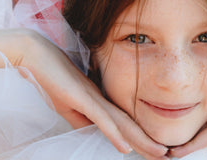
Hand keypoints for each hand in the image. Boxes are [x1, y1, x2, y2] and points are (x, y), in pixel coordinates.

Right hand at [17, 30, 169, 159]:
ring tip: (159, 152)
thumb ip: (83, 119)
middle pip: (129, 124)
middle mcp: (102, 99)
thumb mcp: (69, 106)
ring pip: (122, 123)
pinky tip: (126, 147)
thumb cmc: (54, 79)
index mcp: (100, 101)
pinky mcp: (83, 98)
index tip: (153, 148)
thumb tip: (93, 132)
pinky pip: (101, 118)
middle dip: (148, 140)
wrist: (39, 56)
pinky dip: (114, 134)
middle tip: (166, 153)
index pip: (123, 123)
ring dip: (141, 140)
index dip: (139, 136)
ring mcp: (94, 98)